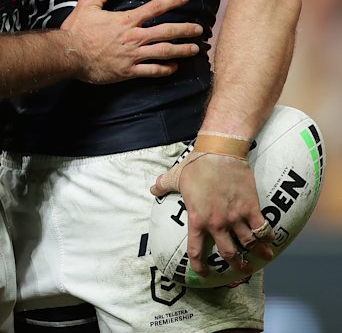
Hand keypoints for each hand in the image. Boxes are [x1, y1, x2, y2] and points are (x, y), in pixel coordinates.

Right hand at [61, 0, 201, 83]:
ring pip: (164, 52)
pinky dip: (165, 70)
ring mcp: (133, 55)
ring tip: (196, 49)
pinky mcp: (128, 71)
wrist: (69, 55)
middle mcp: (134, 37)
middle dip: (186, 30)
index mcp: (127, 20)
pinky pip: (151, 71)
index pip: (155, 7)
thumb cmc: (77, 29)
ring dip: (182, 50)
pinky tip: (174, 68)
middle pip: (166, 31)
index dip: (172, 1)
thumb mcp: (89, 4)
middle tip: (200, 29)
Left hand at [151, 152, 274, 277]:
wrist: (220, 152)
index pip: (196, 250)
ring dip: (258, 253)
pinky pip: (263, 227)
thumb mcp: (176, 176)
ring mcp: (236, 217)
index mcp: (197, 219)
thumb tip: (153, 189)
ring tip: (264, 258)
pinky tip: (271, 239)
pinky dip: (268, 236)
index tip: (203, 273)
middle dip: (236, 265)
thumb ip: (164, 185)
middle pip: (229, 253)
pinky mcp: (251, 207)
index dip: (199, 265)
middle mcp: (217, 223)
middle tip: (241, 269)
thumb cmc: (197, 164)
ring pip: (250, 243)